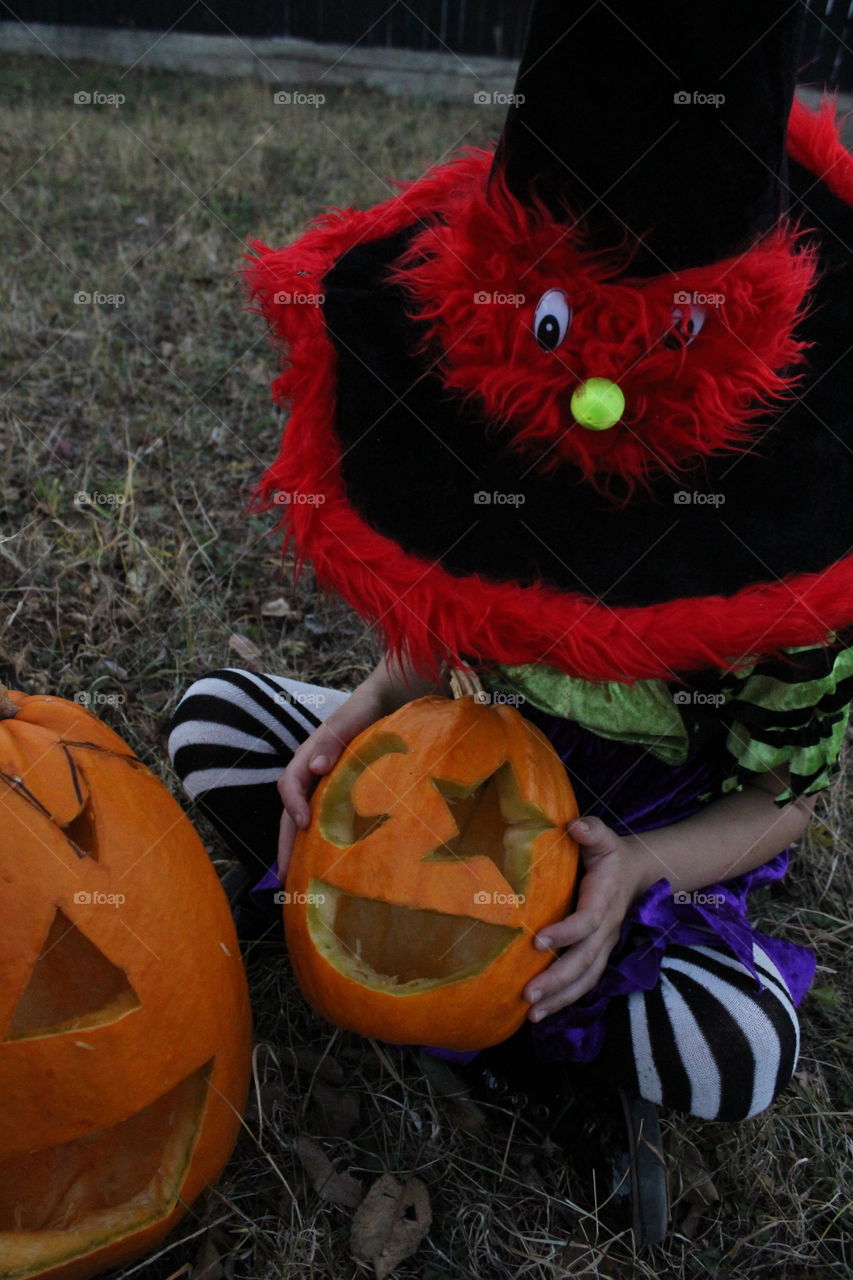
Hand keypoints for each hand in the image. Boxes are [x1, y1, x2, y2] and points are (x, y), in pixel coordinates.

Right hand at [276, 685, 385, 881]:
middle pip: (290, 812)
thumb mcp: (348, 721)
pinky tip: (326, 862)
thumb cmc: (365, 710)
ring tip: (297, 880)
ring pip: (304, 819)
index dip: (293, 804)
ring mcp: (325, 785)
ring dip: (298, 848)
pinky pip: (325, 819)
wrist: (387, 703)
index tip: (304, 824)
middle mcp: (312, 774)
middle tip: (283, 878)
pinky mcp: (340, 793)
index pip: (290, 783)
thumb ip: (332, 740)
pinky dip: (320, 841)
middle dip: (285, 843)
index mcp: (308, 757)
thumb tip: (316, 768)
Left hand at [523, 816, 649, 1021]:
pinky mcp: (598, 954)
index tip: (537, 941)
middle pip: (585, 961)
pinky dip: (565, 999)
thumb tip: (575, 827)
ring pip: (586, 979)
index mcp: (604, 900)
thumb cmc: (610, 854)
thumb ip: (592, 831)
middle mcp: (606, 928)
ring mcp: (604, 945)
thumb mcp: (604, 837)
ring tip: (532, 1015)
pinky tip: (542, 1013)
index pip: (587, 922)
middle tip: (528, 995)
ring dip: (560, 999)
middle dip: (557, 980)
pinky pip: (585, 982)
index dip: (565, 933)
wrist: (637, 874)